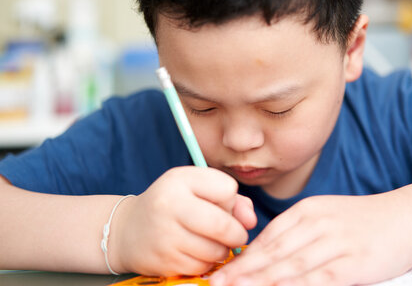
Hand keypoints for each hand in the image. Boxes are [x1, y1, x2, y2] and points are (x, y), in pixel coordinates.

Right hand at [108, 166, 256, 275]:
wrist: (127, 230)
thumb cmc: (172, 205)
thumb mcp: (198, 190)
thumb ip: (233, 200)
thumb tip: (251, 221)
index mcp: (180, 179)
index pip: (228, 189)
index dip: (230, 200)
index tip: (220, 205)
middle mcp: (170, 204)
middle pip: (223, 224)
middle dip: (236, 233)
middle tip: (234, 235)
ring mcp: (165, 234)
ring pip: (216, 250)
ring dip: (222, 250)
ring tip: (211, 242)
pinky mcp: (164, 260)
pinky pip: (202, 266)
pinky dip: (207, 262)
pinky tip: (197, 253)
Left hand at [211, 193, 411, 285]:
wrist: (407, 217)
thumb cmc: (363, 221)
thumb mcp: (326, 215)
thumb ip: (297, 231)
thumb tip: (265, 253)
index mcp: (308, 210)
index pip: (269, 236)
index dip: (243, 257)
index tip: (222, 271)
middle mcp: (319, 224)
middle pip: (275, 252)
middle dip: (243, 271)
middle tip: (217, 284)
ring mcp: (337, 242)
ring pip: (293, 266)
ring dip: (263, 280)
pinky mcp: (356, 262)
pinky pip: (322, 278)